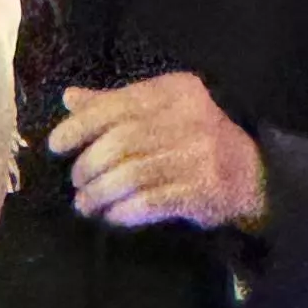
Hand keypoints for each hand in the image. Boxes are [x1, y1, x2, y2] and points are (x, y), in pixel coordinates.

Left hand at [50, 75, 268, 233]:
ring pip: (131, 175)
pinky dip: (124, 211)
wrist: (250, 174)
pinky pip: (150, 201)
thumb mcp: (159, 112)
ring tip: (86, 204)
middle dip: (89, 166)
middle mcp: (190, 118)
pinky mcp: (204, 190)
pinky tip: (112, 216)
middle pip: (121, 142)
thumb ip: (115, 105)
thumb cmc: (193, 140)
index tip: (56, 145)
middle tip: (77, 182)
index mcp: (175, 91)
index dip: (80, 126)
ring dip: (101, 193)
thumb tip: (70, 99)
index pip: (116, 105)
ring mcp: (200, 154)